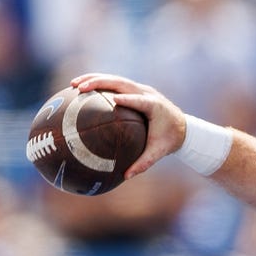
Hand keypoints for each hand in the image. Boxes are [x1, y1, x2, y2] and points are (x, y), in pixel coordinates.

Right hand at [70, 72, 187, 180]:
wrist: (182, 126)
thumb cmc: (169, 140)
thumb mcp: (159, 152)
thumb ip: (144, 163)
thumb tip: (126, 176)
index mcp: (155, 106)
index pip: (140, 101)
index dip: (129, 98)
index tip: (115, 99)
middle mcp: (147, 93)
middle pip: (122, 83)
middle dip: (100, 83)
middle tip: (80, 88)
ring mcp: (140, 89)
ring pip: (115, 80)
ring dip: (94, 79)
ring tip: (73, 84)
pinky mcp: (135, 89)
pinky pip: (114, 83)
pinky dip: (98, 83)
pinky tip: (80, 88)